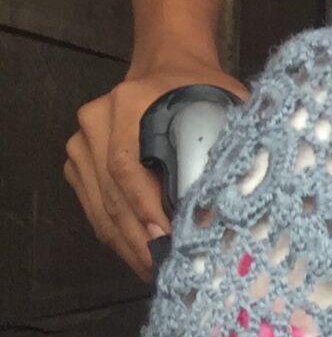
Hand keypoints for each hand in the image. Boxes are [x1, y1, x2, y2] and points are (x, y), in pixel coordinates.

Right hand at [65, 59, 248, 280]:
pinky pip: (93, 205)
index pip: (127, 166)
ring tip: (153, 269)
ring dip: (126, 243)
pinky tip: (138, 252)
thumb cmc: (203, 89)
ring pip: (99, 206)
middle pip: (111, 193)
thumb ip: (233, 141)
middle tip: (163, 267)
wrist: (167, 67)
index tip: (165, 238)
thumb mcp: (225, 104)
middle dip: (138, 237)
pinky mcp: (77, 162)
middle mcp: (96, 122)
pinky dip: (116, 232)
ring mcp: (81, 143)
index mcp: (129, 104)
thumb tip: (249, 192)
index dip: (144, 207)